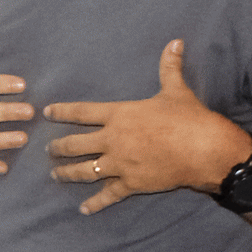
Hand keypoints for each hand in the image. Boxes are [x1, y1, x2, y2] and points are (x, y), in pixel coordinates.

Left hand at [42, 39, 249, 215]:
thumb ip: (169, 67)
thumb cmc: (189, 118)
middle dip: (58, 148)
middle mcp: (113, 140)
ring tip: (56, 175)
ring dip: (67, 173)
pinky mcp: (131, 183)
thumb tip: (176, 42)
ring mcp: (119, 164)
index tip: (47, 112)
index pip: (82, 112)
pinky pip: (108, 195)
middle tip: (48, 150)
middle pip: (75, 145)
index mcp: (119, 116)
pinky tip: (84, 209)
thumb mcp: (176, 90)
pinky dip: (95, 203)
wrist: (205, 149)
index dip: (62, 112)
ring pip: (84, 171)